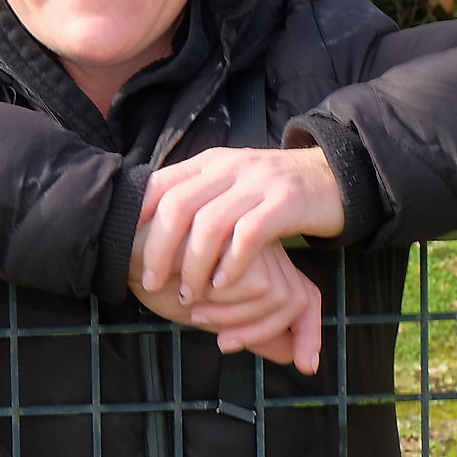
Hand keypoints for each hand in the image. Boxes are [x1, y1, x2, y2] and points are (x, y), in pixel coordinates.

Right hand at [130, 236, 322, 374]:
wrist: (122, 248)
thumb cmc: (156, 278)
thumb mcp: (207, 312)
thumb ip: (249, 328)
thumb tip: (293, 357)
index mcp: (257, 260)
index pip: (304, 296)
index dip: (310, 333)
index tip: (305, 366)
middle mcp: (261, 245)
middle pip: (297, 300)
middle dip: (262, 333)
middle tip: (221, 342)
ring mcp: (254, 239)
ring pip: (280, 298)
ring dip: (238, 318)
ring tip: (195, 310)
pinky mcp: (242, 239)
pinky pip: (260, 291)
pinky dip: (228, 305)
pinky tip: (192, 295)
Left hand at [137, 146, 344, 301]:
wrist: (333, 176)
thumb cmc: (270, 191)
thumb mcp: (228, 183)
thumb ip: (195, 195)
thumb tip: (146, 220)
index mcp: (209, 162)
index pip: (158, 184)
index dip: (136, 217)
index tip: (123, 248)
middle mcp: (229, 168)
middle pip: (177, 207)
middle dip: (157, 249)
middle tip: (151, 282)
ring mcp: (258, 183)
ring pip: (210, 225)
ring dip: (193, 266)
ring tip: (189, 294)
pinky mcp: (286, 203)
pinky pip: (248, 236)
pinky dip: (230, 264)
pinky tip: (222, 286)